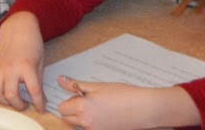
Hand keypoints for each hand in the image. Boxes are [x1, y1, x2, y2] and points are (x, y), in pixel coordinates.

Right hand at [0, 12, 45, 111]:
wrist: (18, 29)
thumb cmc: (31, 44)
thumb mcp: (40, 62)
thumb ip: (38, 81)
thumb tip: (39, 98)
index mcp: (26, 66)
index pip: (34, 91)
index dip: (39, 103)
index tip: (41, 109)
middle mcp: (10, 68)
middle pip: (11, 96)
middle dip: (19, 106)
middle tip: (25, 104)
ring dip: (5, 101)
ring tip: (12, 99)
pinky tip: (1, 92)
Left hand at [55, 79, 198, 129]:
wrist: (144, 108)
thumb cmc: (123, 94)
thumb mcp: (97, 86)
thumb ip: (76, 85)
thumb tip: (60, 80)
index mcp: (82, 108)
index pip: (62, 108)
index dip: (69, 101)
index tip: (78, 97)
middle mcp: (86, 123)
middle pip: (67, 119)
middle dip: (72, 111)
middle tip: (87, 102)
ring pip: (78, 127)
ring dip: (81, 119)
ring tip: (97, 110)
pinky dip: (92, 125)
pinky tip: (103, 117)